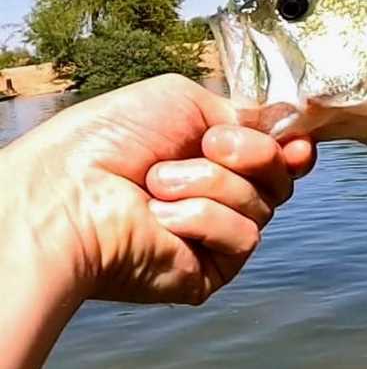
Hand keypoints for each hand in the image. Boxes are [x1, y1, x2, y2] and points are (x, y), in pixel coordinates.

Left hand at [0, 74, 314, 304]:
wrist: (68, 193)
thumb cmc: (106, 142)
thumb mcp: (183, 99)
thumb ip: (242, 110)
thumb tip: (289, 129)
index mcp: (212, 155)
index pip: (278, 156)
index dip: (294, 148)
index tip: (296, 142)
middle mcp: (218, 195)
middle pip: (281, 177)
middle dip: (251, 154)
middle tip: (208, 147)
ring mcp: (216, 234)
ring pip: (263, 205)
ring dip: (210, 184)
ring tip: (157, 186)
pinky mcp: (212, 269)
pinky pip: (244, 237)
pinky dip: (202, 219)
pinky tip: (161, 220)